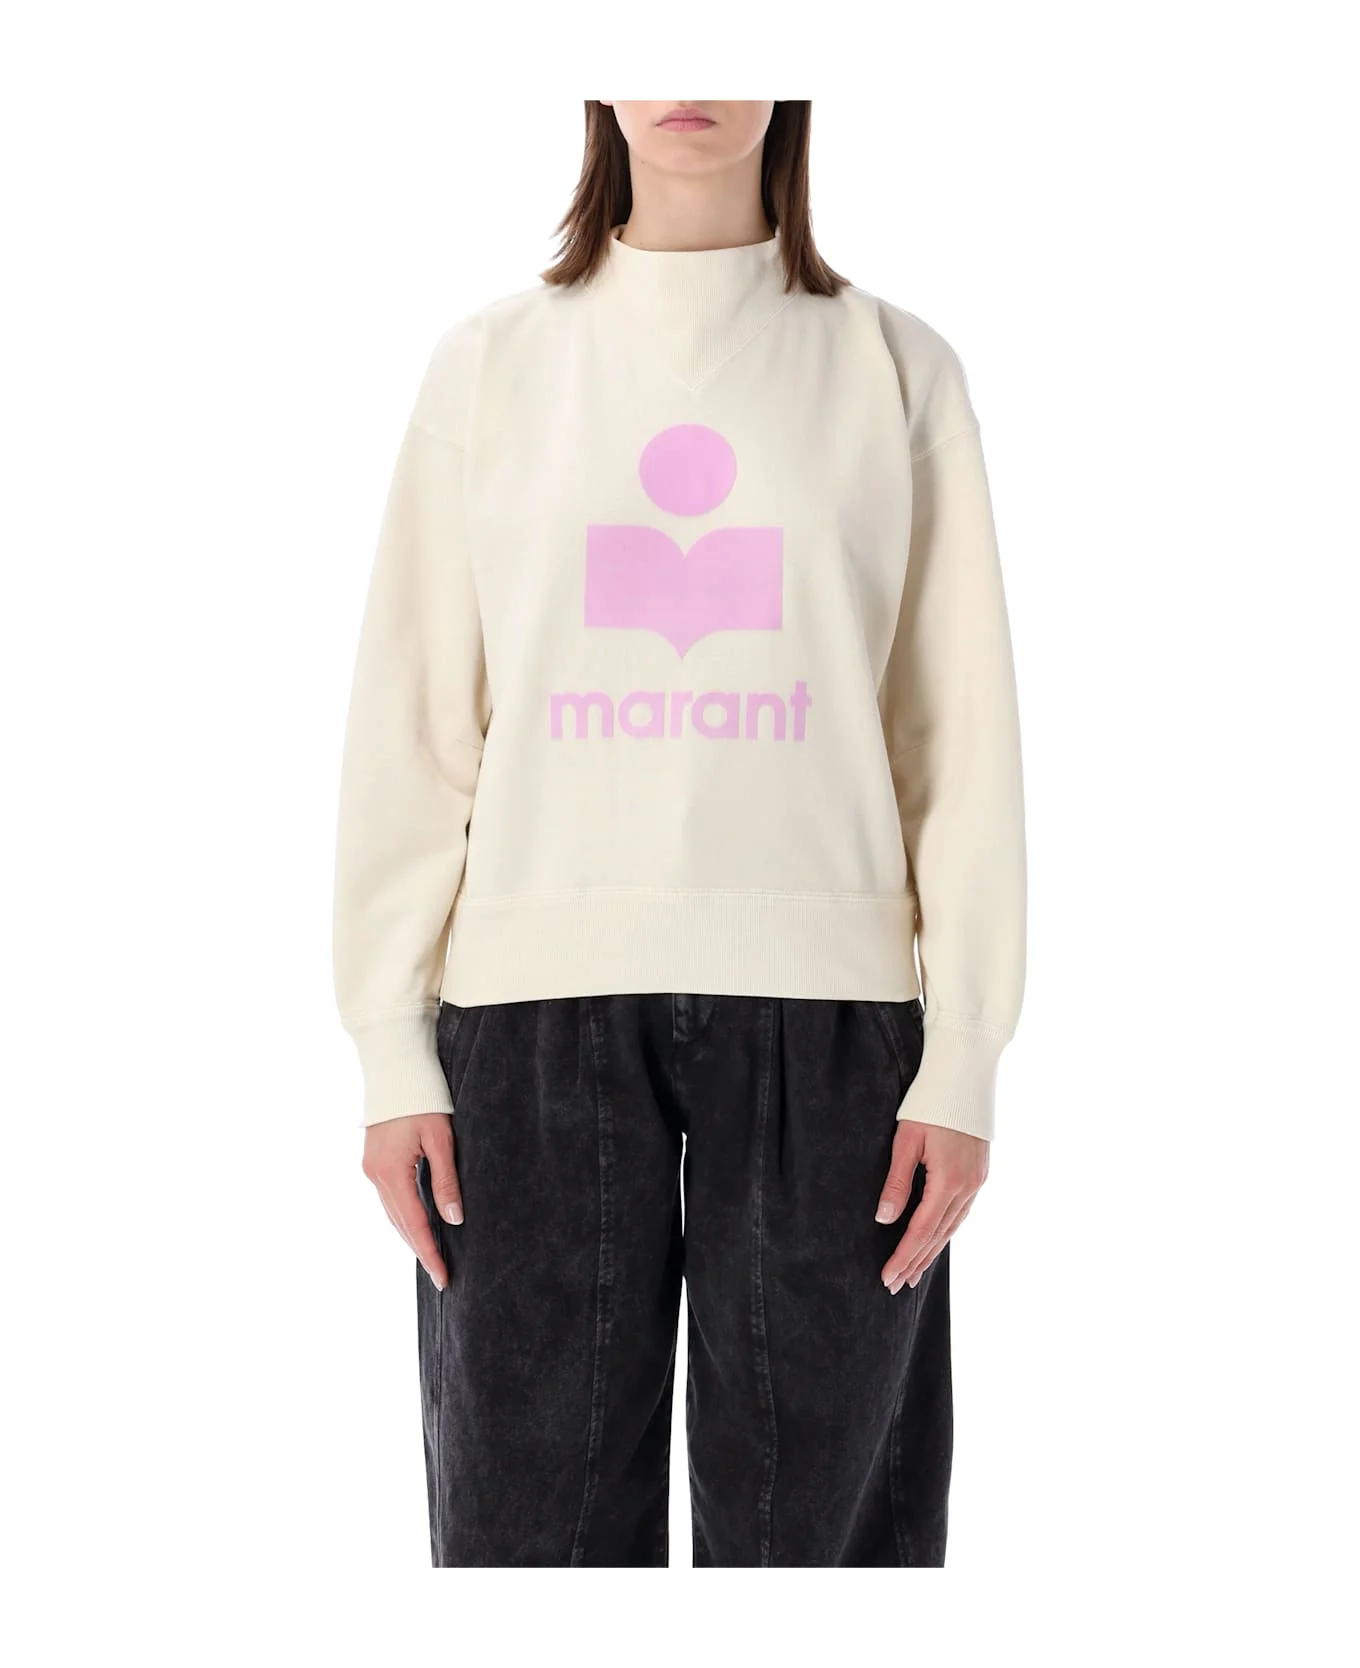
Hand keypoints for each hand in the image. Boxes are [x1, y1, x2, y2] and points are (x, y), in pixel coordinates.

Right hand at [362, 1113, 463, 1290]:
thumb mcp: (441, 1140)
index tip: (443, 1277)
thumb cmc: (424, 1099)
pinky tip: (417, 1225)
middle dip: (420, 1250)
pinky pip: (389, 1199)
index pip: (414, 1224)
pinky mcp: (372, 1162)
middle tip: (441, 1276)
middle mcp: (375, 1175)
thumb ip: (446, 1181)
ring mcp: (370, 1169)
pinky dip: (403, 1216)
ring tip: (431, 1257)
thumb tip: (454, 1219)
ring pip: (392, 1213)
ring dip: (411, 1236)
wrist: (396, 1069)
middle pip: (400, 1224)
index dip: (429, 1252)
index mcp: (391, 1172)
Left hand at [875, 1121, 988, 1294]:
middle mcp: (968, 1187)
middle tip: (895, 1286)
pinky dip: (945, 1232)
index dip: (903, 1256)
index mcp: (948, 1181)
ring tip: (913, 1273)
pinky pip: (961, 1213)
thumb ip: (896, 1182)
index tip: (887, 1277)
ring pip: (951, 1227)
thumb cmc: (929, 1104)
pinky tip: (935, 1241)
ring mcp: (977, 1182)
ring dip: (931, 1252)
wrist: (965, 1077)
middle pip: (938, 1235)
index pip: (921, 1230)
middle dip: (915, 1262)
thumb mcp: (906, 1140)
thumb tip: (884, 1219)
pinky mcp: (979, 1175)